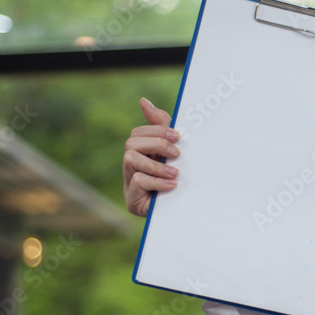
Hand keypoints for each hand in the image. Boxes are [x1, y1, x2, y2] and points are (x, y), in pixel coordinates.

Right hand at [123, 98, 179, 216]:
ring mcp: (129, 184)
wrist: (185, 213)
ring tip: (175, 173)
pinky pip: (137, 181)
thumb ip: (160, 125)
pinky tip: (172, 185)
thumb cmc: (178, 179)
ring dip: (156, 164)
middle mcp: (132, 167)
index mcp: (142, 154)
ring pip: (130, 159)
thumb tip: (143, 101)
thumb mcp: (173, 151)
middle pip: (131, 143)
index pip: (138, 133)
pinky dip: (156, 181)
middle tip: (177, 153)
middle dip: (156, 144)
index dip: (156, 131)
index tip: (178, 136)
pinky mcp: (132, 201)